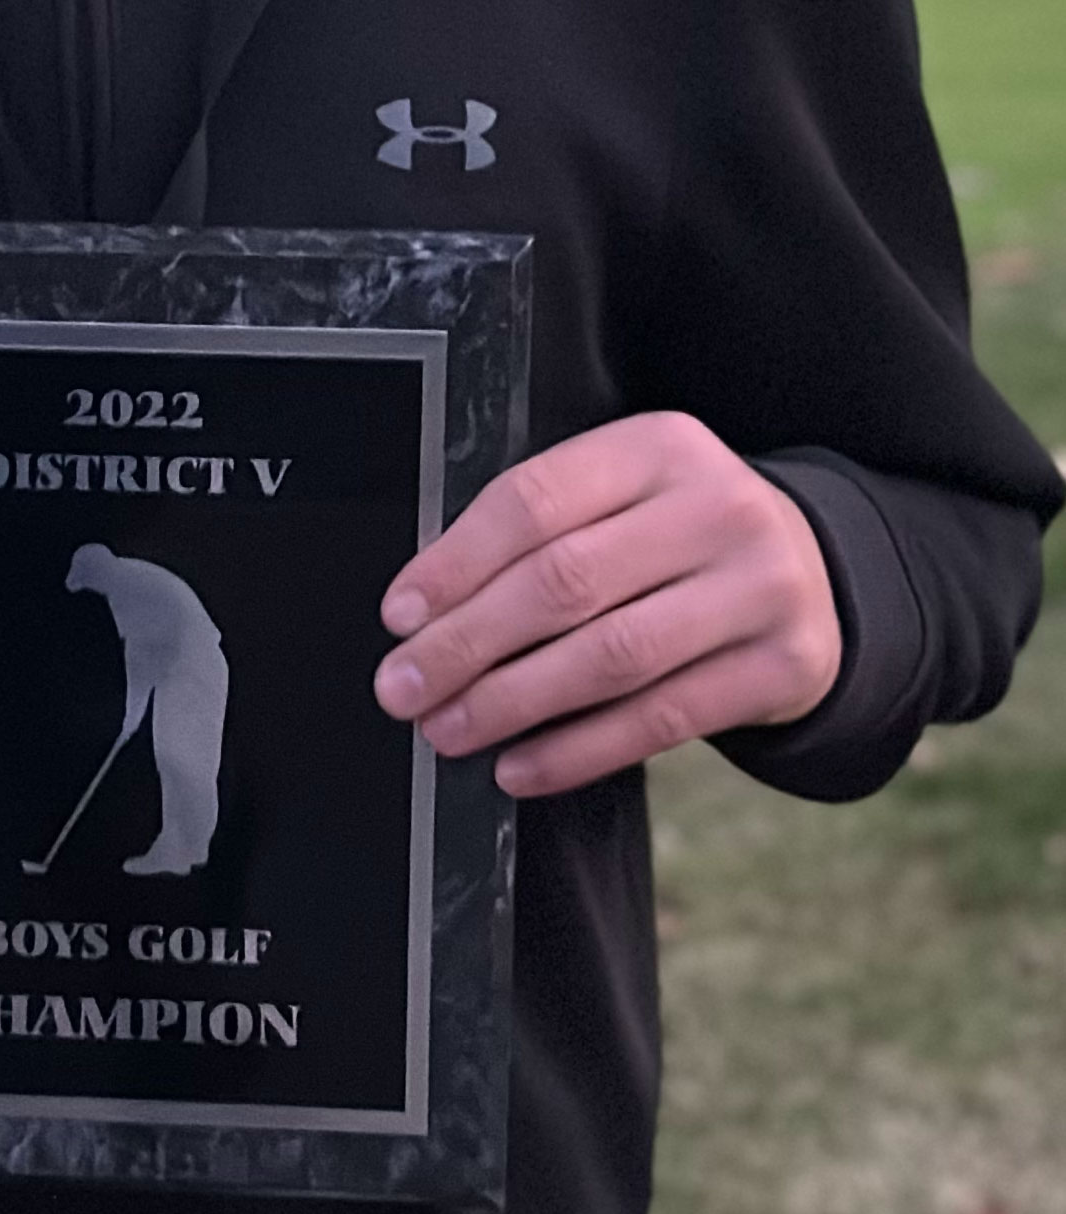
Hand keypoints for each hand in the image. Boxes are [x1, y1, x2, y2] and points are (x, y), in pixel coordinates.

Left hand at [374, 412, 841, 797]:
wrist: (814, 573)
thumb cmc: (675, 536)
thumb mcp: (619, 499)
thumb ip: (537, 535)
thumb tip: (425, 613)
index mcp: (657, 448)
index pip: (532, 502)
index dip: (454, 565)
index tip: (399, 617)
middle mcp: (717, 508)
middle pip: (563, 582)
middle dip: (466, 645)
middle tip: (403, 688)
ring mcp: (761, 588)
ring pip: (610, 655)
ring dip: (511, 703)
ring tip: (447, 730)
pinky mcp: (785, 666)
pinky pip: (662, 718)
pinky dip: (578, 749)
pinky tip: (519, 766)